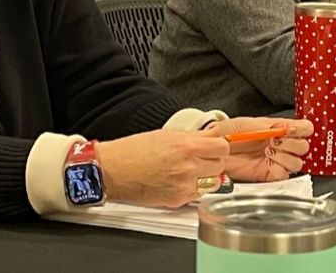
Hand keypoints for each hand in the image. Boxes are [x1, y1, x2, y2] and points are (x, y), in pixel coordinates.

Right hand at [96, 129, 229, 208]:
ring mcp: (184, 186)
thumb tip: (212, 134)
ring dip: (206, 177)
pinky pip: (198, 195)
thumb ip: (194, 136)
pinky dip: (194, 189)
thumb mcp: (166, 134)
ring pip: (213, 183)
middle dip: (213, 161)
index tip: (213, 147)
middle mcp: (188, 167)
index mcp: (187, 146)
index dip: (218, 146)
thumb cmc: (133, 151)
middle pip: (221, 165)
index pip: (222, 147)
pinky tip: (180, 181)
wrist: (113, 171)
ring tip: (191, 171)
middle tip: (200, 159)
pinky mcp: (178, 200)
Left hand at [205, 117, 312, 182]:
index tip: (289, 130)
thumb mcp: (244, 124)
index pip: (303, 128)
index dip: (302, 129)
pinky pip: (284, 175)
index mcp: (279, 128)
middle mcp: (282, 145)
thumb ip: (263, 125)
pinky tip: (267, 162)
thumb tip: (280, 127)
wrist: (215, 150)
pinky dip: (278, 169)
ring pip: (297, 162)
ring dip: (285, 157)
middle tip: (274, 141)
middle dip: (291, 144)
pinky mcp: (270, 175)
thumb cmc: (228, 133)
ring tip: (268, 152)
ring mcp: (278, 160)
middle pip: (303, 147)